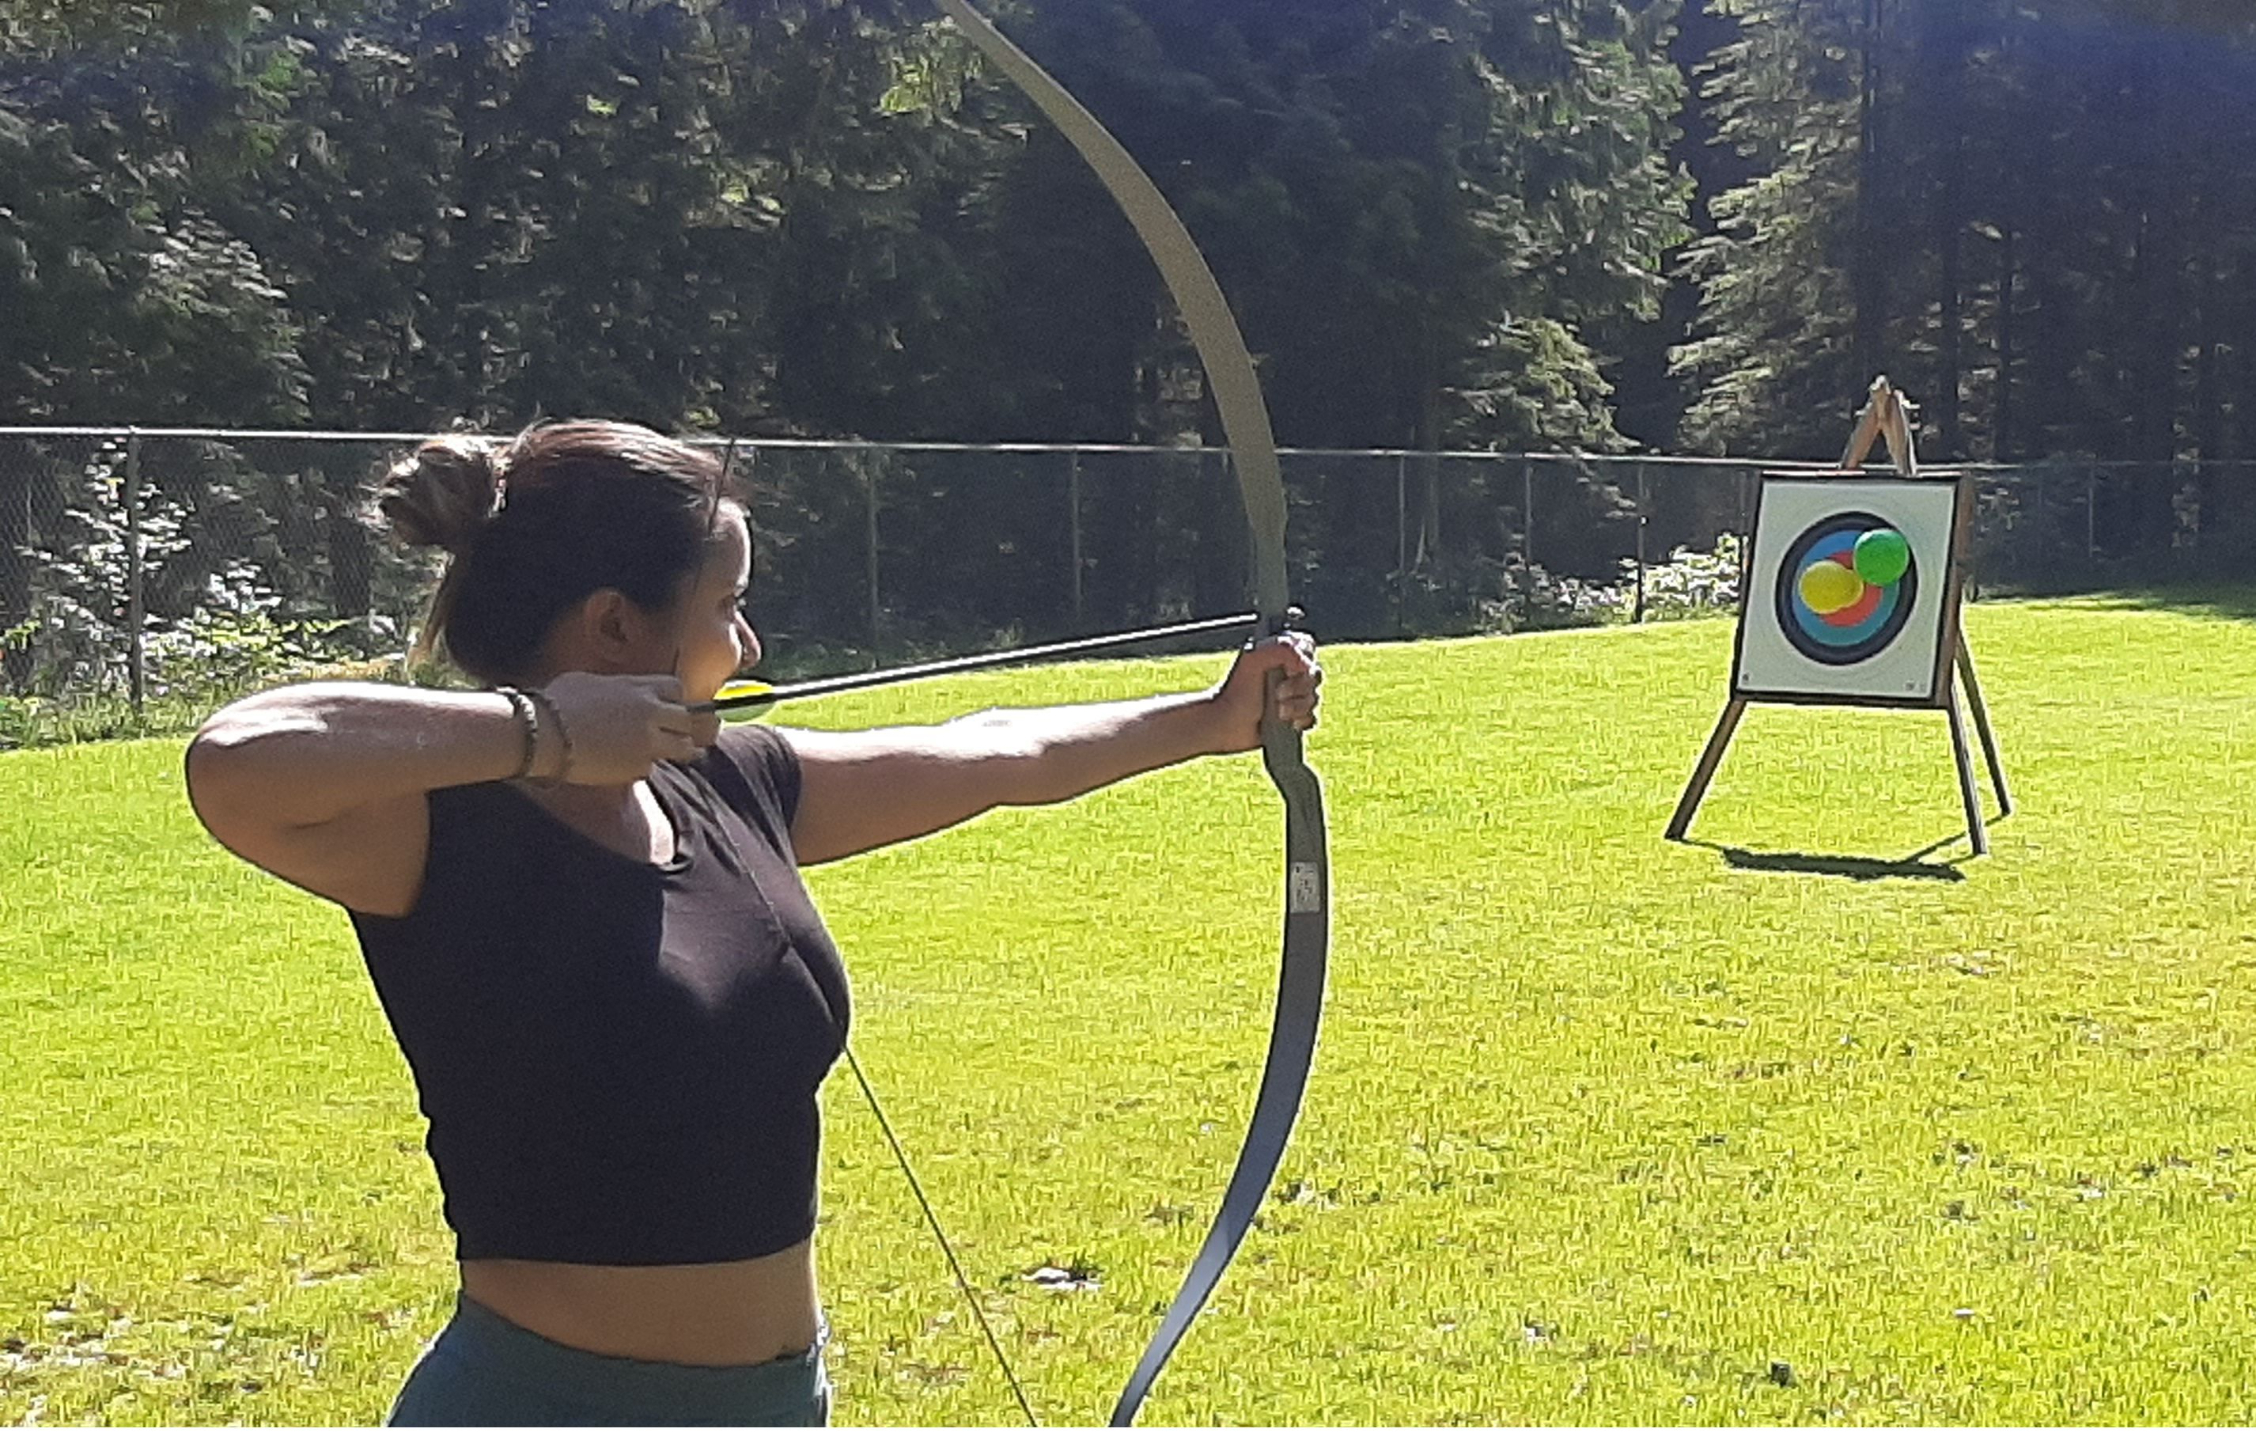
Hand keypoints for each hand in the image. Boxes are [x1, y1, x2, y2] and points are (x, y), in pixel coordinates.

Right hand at [527, 672, 720, 784]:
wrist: (543, 735)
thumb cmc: (555, 704)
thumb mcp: (588, 682)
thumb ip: (617, 688)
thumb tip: (621, 692)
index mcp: (638, 688)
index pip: (676, 689)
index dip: (672, 700)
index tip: (665, 708)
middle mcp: (650, 712)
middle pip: (689, 720)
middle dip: (682, 727)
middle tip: (673, 735)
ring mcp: (648, 741)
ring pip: (684, 748)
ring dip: (675, 751)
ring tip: (661, 753)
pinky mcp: (638, 767)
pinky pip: (650, 768)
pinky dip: (640, 768)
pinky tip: (620, 766)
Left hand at [1206, 628, 1321, 754]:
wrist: (1226, 723)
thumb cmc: (1236, 690)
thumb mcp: (1254, 658)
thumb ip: (1282, 649)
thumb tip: (1306, 665)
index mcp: (1280, 654)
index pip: (1308, 647)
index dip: (1303, 660)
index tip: (1287, 670)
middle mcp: (1288, 672)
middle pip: (1314, 675)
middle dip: (1298, 688)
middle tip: (1276, 693)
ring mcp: (1292, 695)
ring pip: (1313, 698)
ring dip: (1296, 707)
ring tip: (1277, 712)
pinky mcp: (1293, 717)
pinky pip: (1311, 718)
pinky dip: (1300, 721)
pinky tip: (1285, 722)